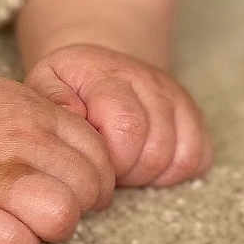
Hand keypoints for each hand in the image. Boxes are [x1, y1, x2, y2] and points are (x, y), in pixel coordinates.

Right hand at [0, 76, 116, 243]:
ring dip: (50, 228)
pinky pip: (12, 243)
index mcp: (33, 111)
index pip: (100, 156)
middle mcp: (17, 139)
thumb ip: (52, 122)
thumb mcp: (9, 101)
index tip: (66, 188)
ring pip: (61, 214)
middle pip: (89, 188)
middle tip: (44, 208)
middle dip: (77, 206)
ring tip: (25, 223)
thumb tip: (100, 160)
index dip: (92, 179)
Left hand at [24, 43, 213, 187]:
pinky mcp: (193, 115)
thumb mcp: (46, 84)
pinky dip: (172, 172)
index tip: (89, 158)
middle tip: (105, 165)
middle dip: (127, 171)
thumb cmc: (68, 87)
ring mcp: (175, 96)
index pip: (127, 127)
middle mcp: (148, 79)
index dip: (109, 158)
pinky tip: (144, 163)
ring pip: (179, 156)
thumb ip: (51, 99)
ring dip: (147, 173)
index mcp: (108, 73)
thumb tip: (72, 116)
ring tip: (121, 163)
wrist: (99, 70)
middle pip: (155, 149)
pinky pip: (197, 158)